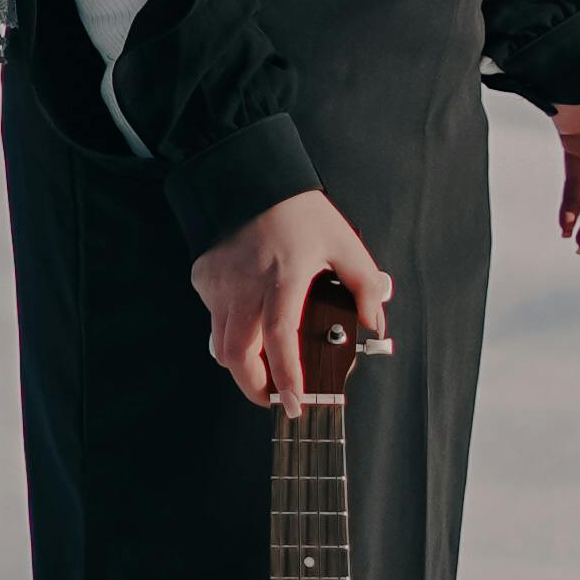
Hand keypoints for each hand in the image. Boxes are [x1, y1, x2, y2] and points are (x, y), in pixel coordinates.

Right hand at [192, 191, 393, 405]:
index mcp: (284, 278)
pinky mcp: (204, 279)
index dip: (287, 376)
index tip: (295, 402)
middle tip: (274, 399)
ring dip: (241, 364)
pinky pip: (213, 319)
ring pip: (221, 344)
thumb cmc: (297, 210)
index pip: (281, 337)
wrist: (251, 177)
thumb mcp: (343, 242)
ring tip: (262, 369)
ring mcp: (220, 284)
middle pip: (238, 355)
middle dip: (255, 388)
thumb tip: (375, 322)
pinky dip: (229, 330)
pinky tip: (248, 321)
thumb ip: (365, 284)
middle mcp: (246, 286)